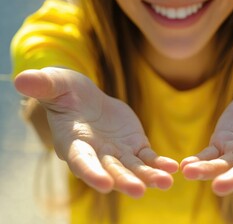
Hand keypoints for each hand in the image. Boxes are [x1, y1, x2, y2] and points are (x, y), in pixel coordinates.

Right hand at [14, 68, 178, 197]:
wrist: (88, 99)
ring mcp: (118, 152)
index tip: (104, 184)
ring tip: (166, 182)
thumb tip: (21, 80)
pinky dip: (159, 163)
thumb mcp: (55, 84)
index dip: (91, 172)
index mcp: (75, 143)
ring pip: (134, 168)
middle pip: (111, 171)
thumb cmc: (67, 92)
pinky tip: (172, 168)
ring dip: (149, 177)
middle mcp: (97, 154)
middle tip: (139, 191)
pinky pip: (148, 158)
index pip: (82, 161)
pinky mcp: (135, 146)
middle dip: (124, 181)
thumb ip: (42, 85)